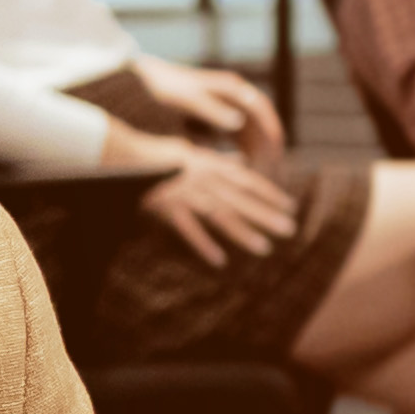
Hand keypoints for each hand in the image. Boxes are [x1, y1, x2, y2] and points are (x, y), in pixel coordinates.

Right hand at [115, 129, 298, 267]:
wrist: (123, 155)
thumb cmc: (155, 156)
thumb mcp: (191, 152)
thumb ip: (216, 160)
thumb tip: (238, 160)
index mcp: (210, 166)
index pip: (247, 180)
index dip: (270, 194)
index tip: (290, 205)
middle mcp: (204, 180)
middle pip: (241, 200)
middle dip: (267, 215)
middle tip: (290, 230)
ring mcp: (187, 195)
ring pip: (221, 215)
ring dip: (244, 232)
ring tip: (265, 248)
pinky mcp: (168, 208)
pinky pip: (189, 230)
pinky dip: (204, 245)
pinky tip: (219, 261)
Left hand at [130, 58, 283, 164]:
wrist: (140, 81)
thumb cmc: (162, 88)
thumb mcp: (185, 99)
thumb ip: (210, 110)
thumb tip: (239, 122)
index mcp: (231, 88)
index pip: (261, 110)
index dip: (270, 132)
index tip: (276, 155)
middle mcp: (233, 96)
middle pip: (259, 123)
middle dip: (267, 147)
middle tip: (273, 172)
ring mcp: (225, 107)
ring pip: (249, 133)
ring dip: (256, 152)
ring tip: (260, 176)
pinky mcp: (214, 119)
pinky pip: (235, 138)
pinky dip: (240, 153)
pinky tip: (240, 172)